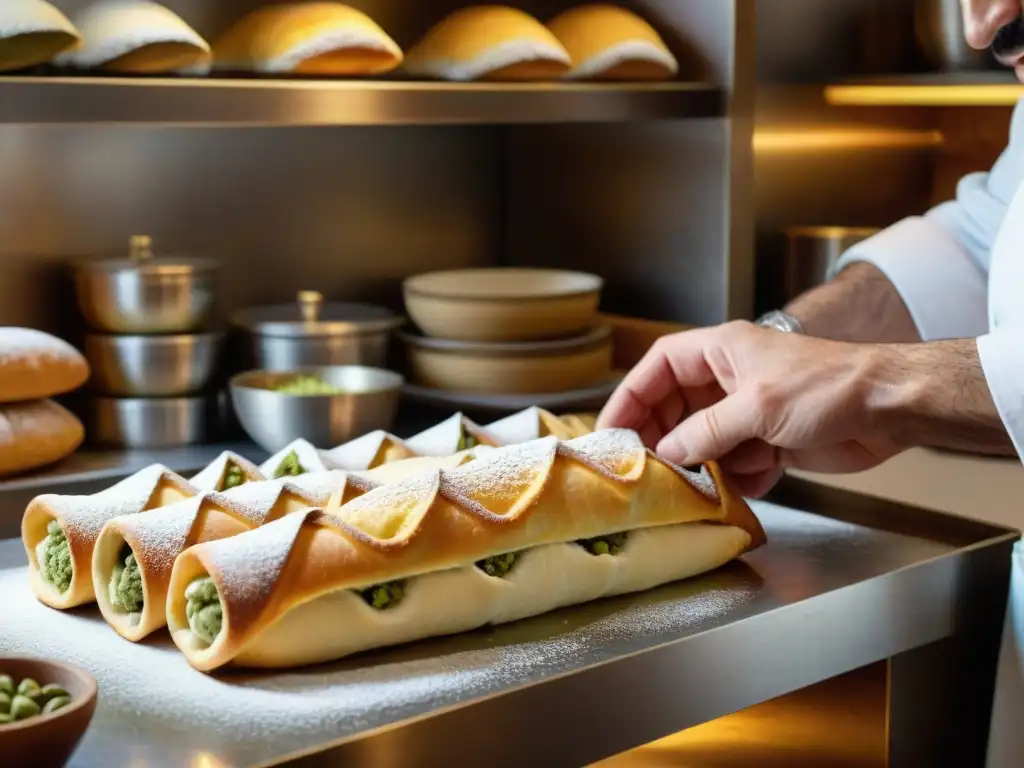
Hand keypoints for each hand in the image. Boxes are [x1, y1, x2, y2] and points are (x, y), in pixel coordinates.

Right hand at [596, 321, 903, 497]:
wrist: (890, 408)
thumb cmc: (828, 386)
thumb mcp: (756, 406)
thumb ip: (706, 432)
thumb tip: (670, 453)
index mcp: (722, 352)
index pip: (659, 367)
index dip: (631, 395)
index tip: (611, 428)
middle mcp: (730, 380)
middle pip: (676, 408)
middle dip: (666, 438)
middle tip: (649, 468)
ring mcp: (749, 412)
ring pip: (704, 441)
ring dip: (704, 465)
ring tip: (701, 484)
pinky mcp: (770, 441)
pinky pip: (736, 464)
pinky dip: (739, 478)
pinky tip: (753, 482)